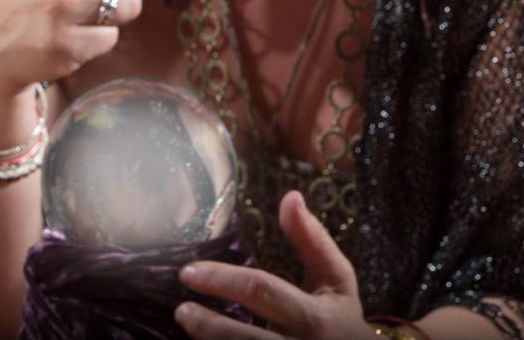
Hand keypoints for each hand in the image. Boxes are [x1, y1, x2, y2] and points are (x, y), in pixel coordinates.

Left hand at [175, 191, 374, 339]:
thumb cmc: (342, 320)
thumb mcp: (337, 280)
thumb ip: (312, 240)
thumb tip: (290, 196)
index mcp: (316, 317)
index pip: (263, 292)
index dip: (223, 280)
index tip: (189, 272)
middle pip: (248, 337)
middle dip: (210, 325)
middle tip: (181, 310)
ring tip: (186, 327)